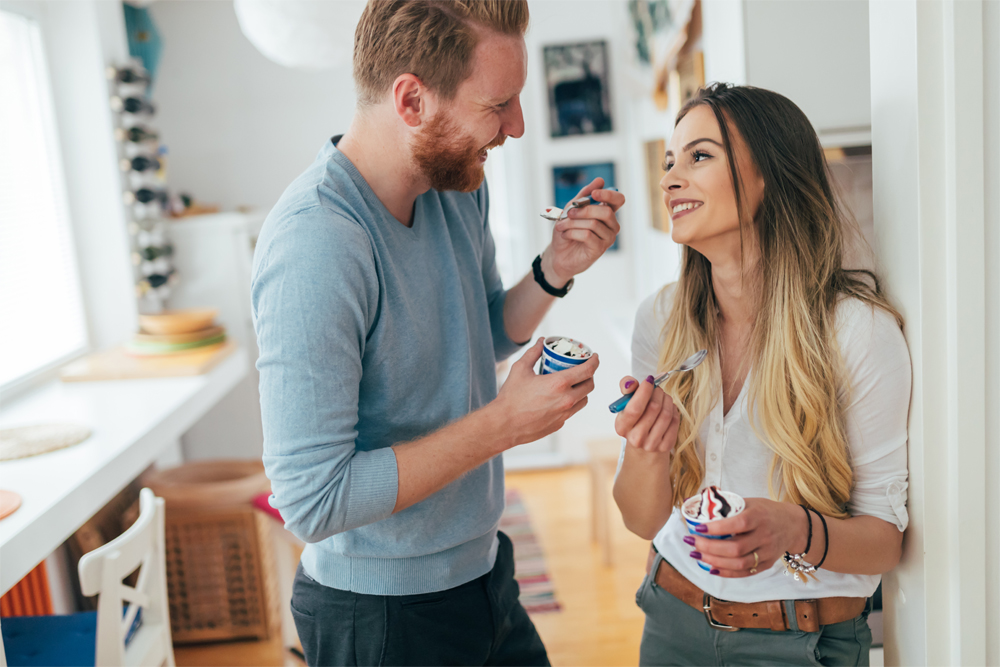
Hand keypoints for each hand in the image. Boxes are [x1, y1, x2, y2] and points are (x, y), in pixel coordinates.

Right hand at [492, 338, 598, 447]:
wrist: (504, 425)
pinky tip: (560, 398)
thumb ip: (533, 353)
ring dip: (583, 390)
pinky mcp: (560, 424)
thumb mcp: (520, 369)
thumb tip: (541, 342)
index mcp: (559, 384)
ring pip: (584, 400)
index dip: (594, 361)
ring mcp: (564, 414)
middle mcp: (566, 400)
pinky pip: (572, 411)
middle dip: (590, 375)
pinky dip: (571, 402)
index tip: (594, 356)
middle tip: (583, 369)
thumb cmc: (511, 397)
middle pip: (590, 385)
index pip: (587, 370)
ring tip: (574, 384)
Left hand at [542, 178, 623, 285]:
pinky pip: (587, 235)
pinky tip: (565, 235)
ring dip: (572, 223)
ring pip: (594, 224)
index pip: (618, 200)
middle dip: (584, 211)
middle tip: (568, 213)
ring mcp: (608, 238)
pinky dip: (572, 233)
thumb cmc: (567, 229)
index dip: (608, 195)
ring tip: (560, 226)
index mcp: (607, 212)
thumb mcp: (572, 208)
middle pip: (606, 212)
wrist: (558, 253)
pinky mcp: (600, 249)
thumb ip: (584, 195)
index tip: (594, 194)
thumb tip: (600, 180)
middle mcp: (612, 225)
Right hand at [614, 375, 678, 452]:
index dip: (644, 391)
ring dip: (667, 400)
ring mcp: (651, 444)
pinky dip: (674, 410)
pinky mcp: (665, 446)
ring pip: (666, 414)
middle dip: (658, 393)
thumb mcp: (626, 404)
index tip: (649, 380)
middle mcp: (636, 438)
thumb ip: (626, 389)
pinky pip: (675, 422)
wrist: (643, 444)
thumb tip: (631, 382)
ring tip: (664, 397)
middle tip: (657, 389)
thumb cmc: (635, 419)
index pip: (635, 408)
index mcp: (622, 427)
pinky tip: (669, 408)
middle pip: (654, 408)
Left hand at [684, 498, 808, 576]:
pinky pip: (745, 572)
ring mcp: (767, 552)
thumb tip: (694, 501)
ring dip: (714, 561)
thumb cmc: (765, 511)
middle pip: (736, 548)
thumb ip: (726, 504)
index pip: (738, 524)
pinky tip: (711, 568)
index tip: (698, 527)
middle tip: (692, 542)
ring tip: (696, 555)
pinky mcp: (767, 564)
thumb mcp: (749, 502)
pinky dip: (726, 573)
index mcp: (759, 516)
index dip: (717, 528)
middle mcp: (764, 536)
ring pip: (739, 563)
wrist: (793, 525)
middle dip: (709, 547)